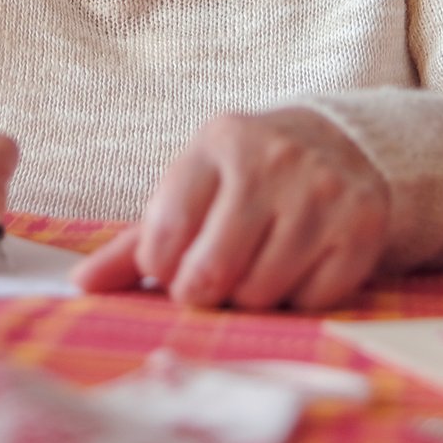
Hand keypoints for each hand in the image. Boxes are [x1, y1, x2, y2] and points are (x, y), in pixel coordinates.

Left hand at [72, 107, 389, 310]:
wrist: (338, 145)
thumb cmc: (244, 178)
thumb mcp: (191, 188)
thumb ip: (136, 241)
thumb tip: (80, 286)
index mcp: (218, 141)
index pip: (164, 235)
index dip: (161, 269)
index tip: (174, 264)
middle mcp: (273, 159)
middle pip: (212, 273)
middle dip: (202, 292)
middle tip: (212, 280)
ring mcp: (323, 191)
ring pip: (261, 292)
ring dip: (250, 297)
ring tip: (256, 266)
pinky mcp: (362, 226)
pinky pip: (311, 301)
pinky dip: (298, 299)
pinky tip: (298, 266)